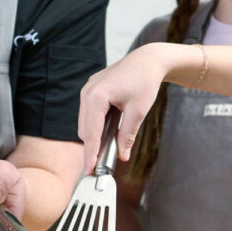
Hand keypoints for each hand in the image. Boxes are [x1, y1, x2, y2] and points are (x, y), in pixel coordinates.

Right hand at [79, 44, 168, 172]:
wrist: (147, 60)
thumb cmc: (144, 80)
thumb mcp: (138, 111)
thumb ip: (128, 135)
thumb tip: (122, 155)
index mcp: (96, 96)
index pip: (90, 132)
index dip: (90, 153)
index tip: (90, 170)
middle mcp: (87, 92)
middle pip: (84, 129)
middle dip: (92, 147)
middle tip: (103, 164)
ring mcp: (87, 90)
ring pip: (85, 122)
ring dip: (94, 136)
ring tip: (107, 149)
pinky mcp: (92, 90)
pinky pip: (89, 114)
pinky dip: (96, 125)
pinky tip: (107, 132)